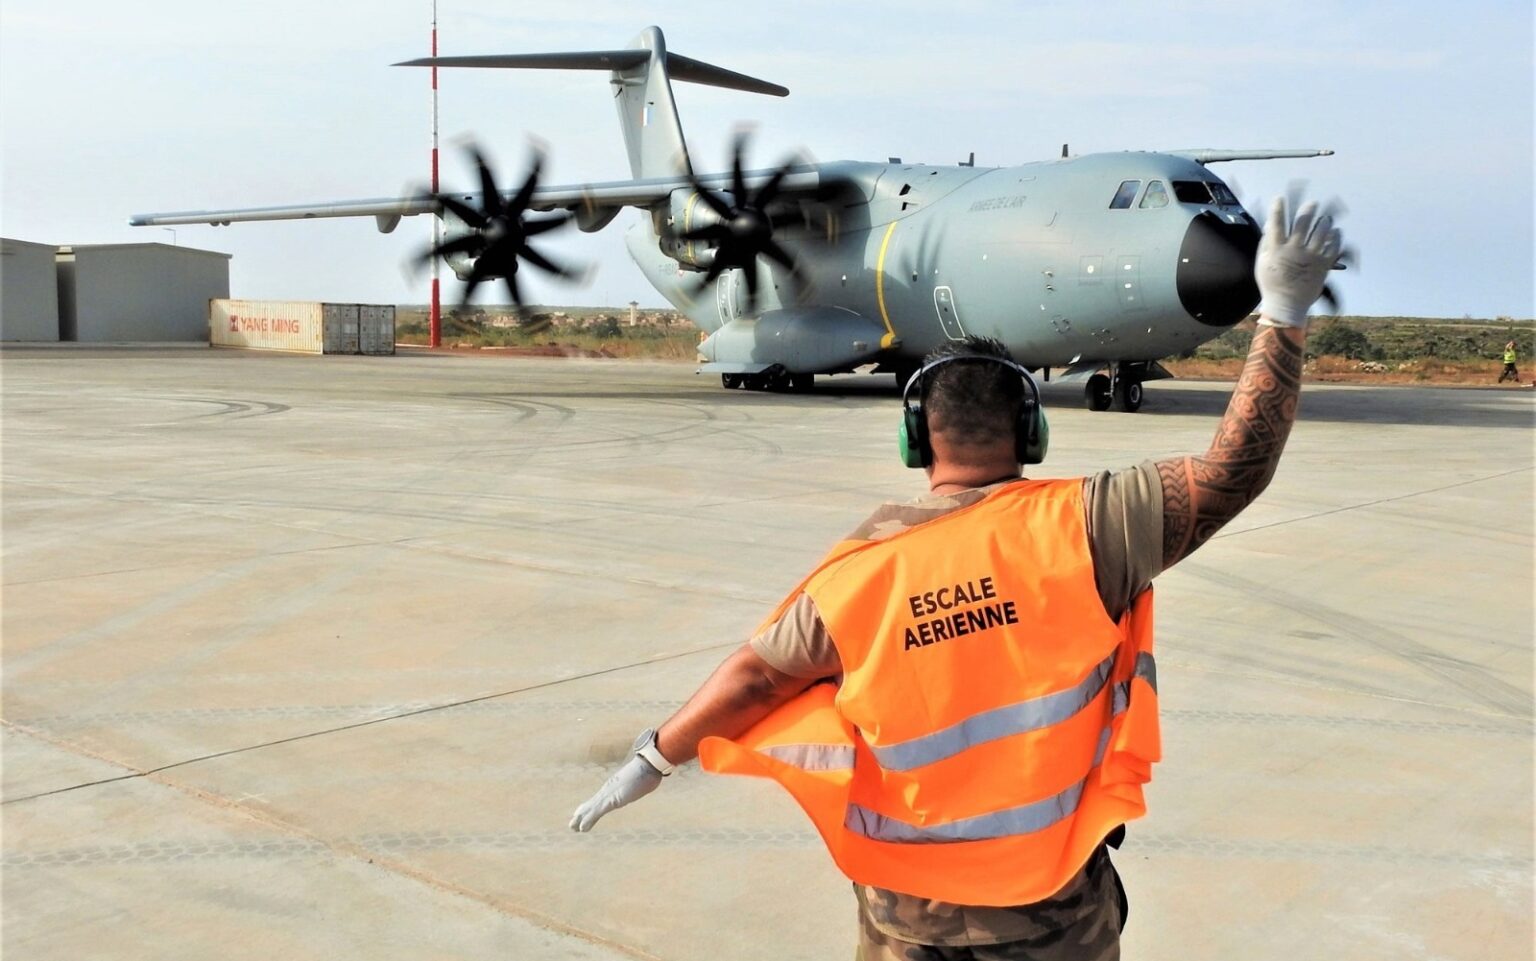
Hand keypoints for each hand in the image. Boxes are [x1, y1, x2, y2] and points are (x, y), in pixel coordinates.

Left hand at [569, 754, 663, 831]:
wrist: (649, 764)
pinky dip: (588, 820)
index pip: (600, 797)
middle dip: (582, 813)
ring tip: (572, 828)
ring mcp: (609, 794)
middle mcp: (609, 789)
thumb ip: (646, 779)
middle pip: (592, 803)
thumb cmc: (650, 768)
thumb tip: (654, 778)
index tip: (583, 811)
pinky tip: (581, 829)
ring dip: (581, 819)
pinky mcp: (612, 800)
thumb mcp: (647, 778)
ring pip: (591, 809)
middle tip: (572, 824)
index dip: (591, 806)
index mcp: (616, 785)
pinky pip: (597, 812)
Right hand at [1254, 196, 1342, 327]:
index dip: (1277, 208)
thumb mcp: (1262, 263)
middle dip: (1308, 208)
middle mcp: (1294, 251)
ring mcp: (1311, 257)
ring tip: (1325, 219)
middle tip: (1313, 204)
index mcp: (1276, 250)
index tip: (1279, 198)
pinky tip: (1334, 232)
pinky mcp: (1323, 265)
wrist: (1286, 304)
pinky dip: (1336, 236)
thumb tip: (1269, 225)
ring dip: (1324, 221)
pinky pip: (1334, 245)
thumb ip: (1266, 243)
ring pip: (1322, 230)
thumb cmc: (1272, 283)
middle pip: (1303, 222)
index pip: (1276, 223)